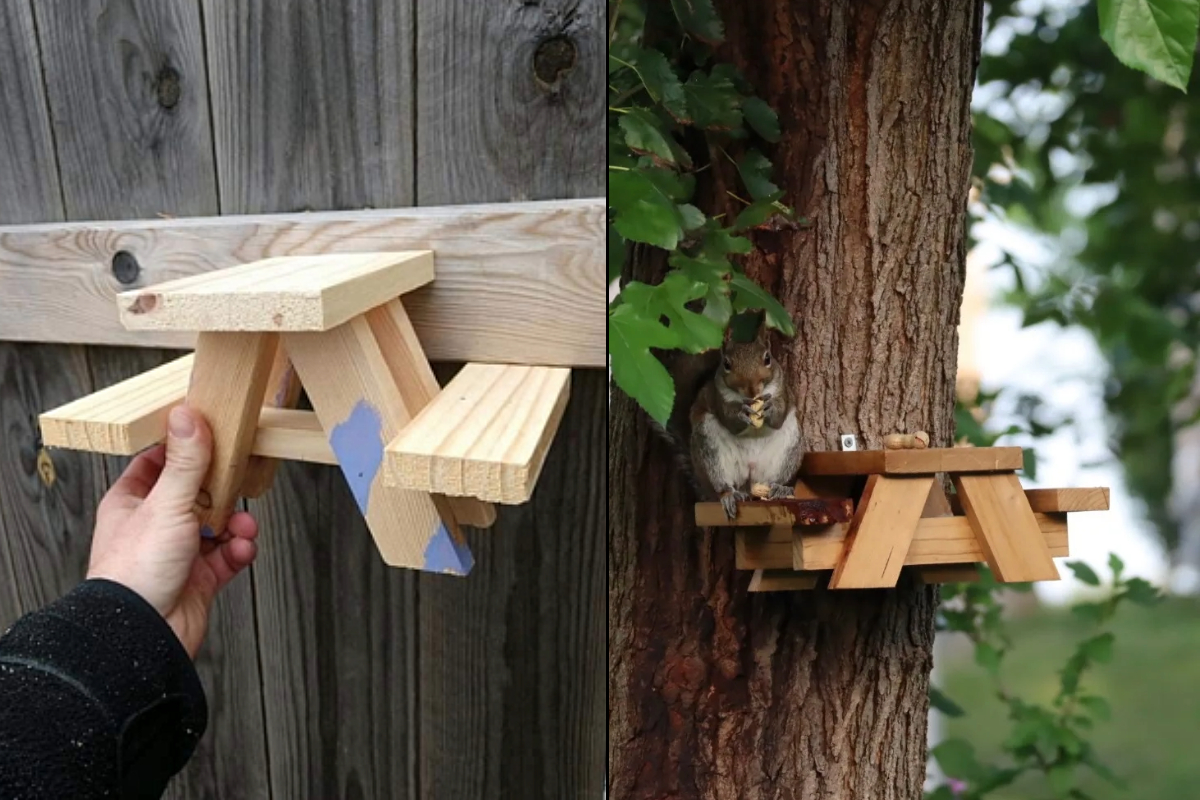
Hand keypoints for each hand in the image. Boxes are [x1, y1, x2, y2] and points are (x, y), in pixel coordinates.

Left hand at [87, 406, 258, 657]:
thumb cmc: (136, 573)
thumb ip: (185, 460)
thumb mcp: (166, 504)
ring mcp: (178, 552)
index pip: (158, 462)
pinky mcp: (198, 578)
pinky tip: (241, 550)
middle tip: (237, 482)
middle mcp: (154, 525)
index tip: (211, 434)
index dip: (185, 448)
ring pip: (217, 524)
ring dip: (236, 523)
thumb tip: (188, 415)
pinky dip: (238, 551)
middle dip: (223, 490)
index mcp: (132, 503)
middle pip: (196, 492)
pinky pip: (227, 556)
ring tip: (242, 527)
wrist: (143, 635)